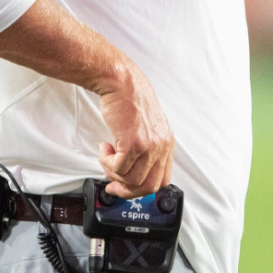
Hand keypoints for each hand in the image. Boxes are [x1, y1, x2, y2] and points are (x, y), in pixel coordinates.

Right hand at [97, 62, 173, 198]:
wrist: (121, 82)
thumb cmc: (129, 98)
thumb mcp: (147, 125)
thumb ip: (146, 146)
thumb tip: (133, 169)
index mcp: (166, 142)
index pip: (162, 179)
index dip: (142, 188)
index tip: (128, 187)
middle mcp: (161, 145)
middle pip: (149, 186)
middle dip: (127, 191)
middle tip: (113, 185)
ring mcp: (149, 146)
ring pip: (132, 181)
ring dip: (114, 174)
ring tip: (107, 157)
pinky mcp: (133, 144)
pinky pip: (118, 169)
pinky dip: (107, 163)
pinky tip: (105, 149)